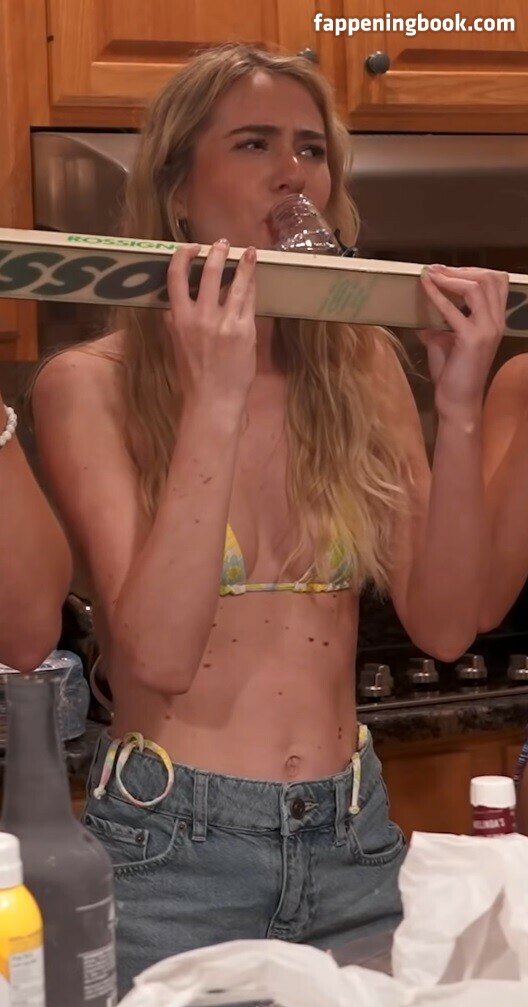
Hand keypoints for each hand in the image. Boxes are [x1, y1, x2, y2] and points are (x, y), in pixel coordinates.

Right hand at [165, 238, 256, 409]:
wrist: (213, 399)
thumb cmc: (194, 376)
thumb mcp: (176, 346)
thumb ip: (174, 324)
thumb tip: (171, 308)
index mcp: (179, 319)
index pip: (175, 278)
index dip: (182, 256)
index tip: (191, 247)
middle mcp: (200, 317)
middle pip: (208, 273)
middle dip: (217, 253)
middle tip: (222, 244)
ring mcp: (224, 323)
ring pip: (235, 283)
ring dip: (243, 264)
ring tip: (249, 252)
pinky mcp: (244, 330)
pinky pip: (249, 302)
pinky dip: (252, 287)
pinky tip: (254, 279)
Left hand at [418, 264, 508, 420]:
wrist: (458, 402)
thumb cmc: (453, 375)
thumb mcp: (445, 342)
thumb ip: (438, 325)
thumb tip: (420, 315)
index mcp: (494, 321)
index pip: (495, 282)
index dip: (471, 270)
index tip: (446, 270)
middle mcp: (496, 322)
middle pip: (490, 278)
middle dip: (461, 269)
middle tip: (436, 269)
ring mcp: (487, 329)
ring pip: (477, 287)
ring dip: (451, 277)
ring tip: (431, 274)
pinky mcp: (471, 339)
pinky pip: (454, 309)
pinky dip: (438, 294)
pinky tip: (425, 286)